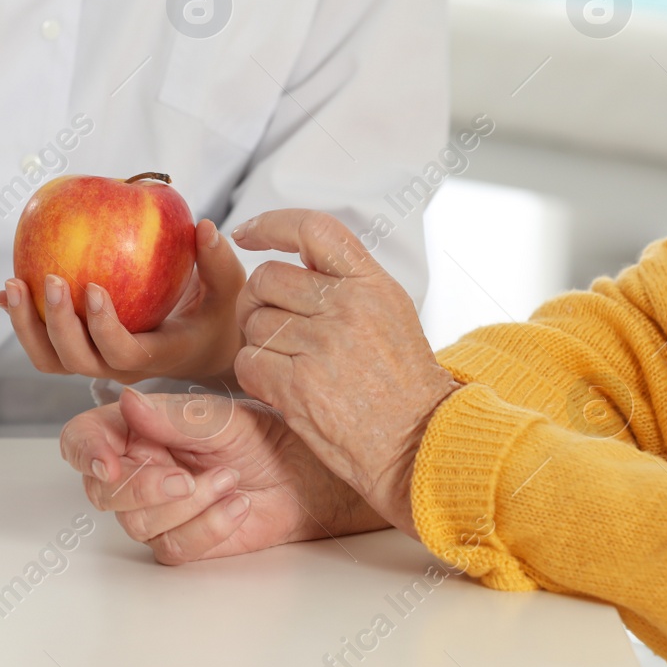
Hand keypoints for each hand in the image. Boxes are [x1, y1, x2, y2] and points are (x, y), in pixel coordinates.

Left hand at [0, 219, 245, 384]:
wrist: (201, 344)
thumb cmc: (215, 313)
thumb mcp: (228, 288)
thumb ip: (218, 260)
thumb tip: (204, 226)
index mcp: (156, 355)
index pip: (122, 352)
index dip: (104, 327)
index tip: (94, 287)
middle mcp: (120, 365)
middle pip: (76, 361)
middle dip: (58, 324)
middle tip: (50, 277)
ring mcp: (97, 361)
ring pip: (51, 359)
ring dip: (27, 327)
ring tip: (15, 284)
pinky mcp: (82, 349)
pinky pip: (44, 343)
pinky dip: (23, 320)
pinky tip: (7, 290)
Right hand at [60, 387, 386, 563]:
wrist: (303, 476)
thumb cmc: (263, 436)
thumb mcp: (221, 418)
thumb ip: (174, 416)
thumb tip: (128, 402)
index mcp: (135, 428)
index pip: (83, 439)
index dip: (86, 451)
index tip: (108, 462)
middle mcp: (137, 469)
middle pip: (104, 492)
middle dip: (144, 488)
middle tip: (186, 478)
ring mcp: (155, 509)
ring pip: (139, 524)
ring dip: (190, 505)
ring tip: (230, 480)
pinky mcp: (179, 540)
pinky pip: (173, 547)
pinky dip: (209, 527)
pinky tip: (237, 505)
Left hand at [231, 210, 458, 537]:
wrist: (417, 442)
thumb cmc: (404, 385)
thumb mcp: (390, 313)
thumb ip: (348, 282)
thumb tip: (296, 260)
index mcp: (371, 284)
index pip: (312, 229)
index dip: (271, 224)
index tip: (248, 233)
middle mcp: (348, 306)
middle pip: (267, 278)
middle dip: (258, 301)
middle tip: (272, 324)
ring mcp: (322, 345)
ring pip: (253, 322)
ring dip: (259, 342)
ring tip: (289, 362)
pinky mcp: (298, 385)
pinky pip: (248, 361)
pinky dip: (255, 373)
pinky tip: (280, 384)